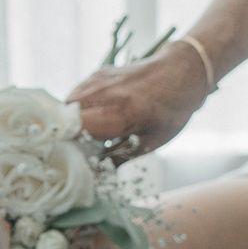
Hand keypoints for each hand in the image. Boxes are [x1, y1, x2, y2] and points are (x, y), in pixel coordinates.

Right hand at [65, 44, 209, 159]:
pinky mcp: (97, 73)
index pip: (73, 128)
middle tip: (79, 148)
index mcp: (119, 113)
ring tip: (88, 132)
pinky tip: (95, 115)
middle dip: (67, 135)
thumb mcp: (151, 142)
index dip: (67, 144)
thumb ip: (119, 158)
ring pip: (67, 104)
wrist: (181, 72)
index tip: (70, 157)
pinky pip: (77, 93)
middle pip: (65, 117)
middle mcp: (103, 93)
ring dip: (71, 120)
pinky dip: (78, 107)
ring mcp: (98, 80)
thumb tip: (96, 176)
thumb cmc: (172, 110)